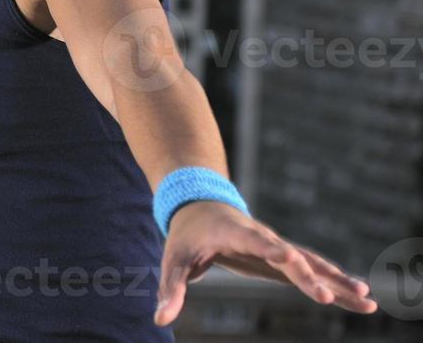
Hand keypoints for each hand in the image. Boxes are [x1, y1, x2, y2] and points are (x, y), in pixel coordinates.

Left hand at [153, 201, 377, 325]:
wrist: (201, 205)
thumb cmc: (186, 235)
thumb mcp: (173, 259)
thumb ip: (170, 289)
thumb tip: (159, 320)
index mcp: (234, 233)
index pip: (255, 242)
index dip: (271, 250)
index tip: (289, 259)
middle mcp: (263, 237)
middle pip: (289, 255)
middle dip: (309, 275)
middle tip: (328, 296)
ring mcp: (277, 246)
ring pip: (311, 262)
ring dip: (338, 279)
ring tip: (367, 298)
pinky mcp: (285, 257)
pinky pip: (315, 269)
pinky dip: (337, 281)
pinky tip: (362, 297)